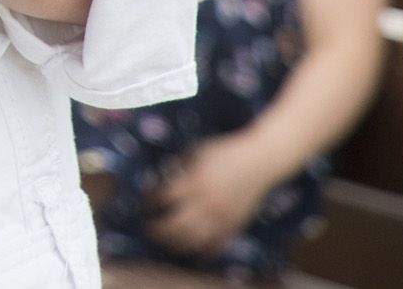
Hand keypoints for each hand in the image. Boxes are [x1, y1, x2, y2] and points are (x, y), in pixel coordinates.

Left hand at [148, 135, 271, 254]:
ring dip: (175, 244)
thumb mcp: (199, 150)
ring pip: (193, 240)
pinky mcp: (234, 226)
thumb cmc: (226, 151)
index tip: (143, 203)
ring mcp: (221, 218)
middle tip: (148, 229)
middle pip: (176, 225)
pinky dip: (202, 252)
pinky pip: (216, 246)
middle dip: (159, 229)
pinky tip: (193, 252)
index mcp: (195, 182)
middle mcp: (206, 203)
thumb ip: (181, 163)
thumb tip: (165, 175)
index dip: (151, 201)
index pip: (165, 197)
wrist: (259, 161)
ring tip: (165, 243)